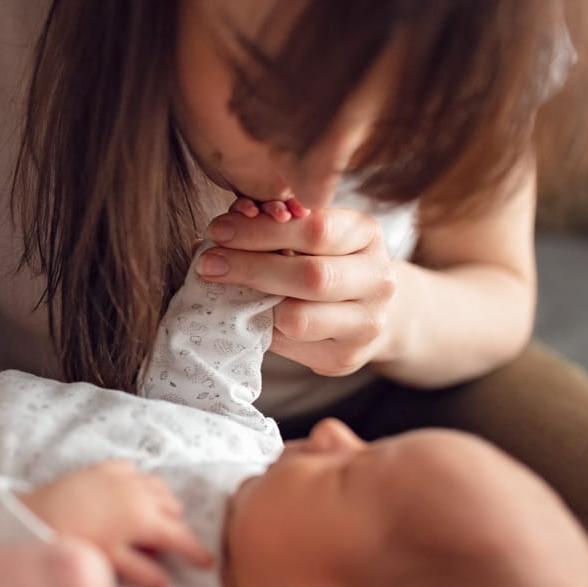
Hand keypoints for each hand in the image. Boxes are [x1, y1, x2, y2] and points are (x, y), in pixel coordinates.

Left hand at [19, 461, 213, 586]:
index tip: (207, 563)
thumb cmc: (72, 542)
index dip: (197, 551)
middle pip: (174, 508)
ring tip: (155, 518)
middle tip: (172, 545)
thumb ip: (141, 572)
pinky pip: (133, 470)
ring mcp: (122, 476)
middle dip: (177, 526)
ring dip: (163, 502)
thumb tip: (166, 584)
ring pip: (158, 485)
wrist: (36, 512)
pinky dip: (139, 482)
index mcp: (145, 519)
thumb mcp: (108, 563)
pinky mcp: (103, 467)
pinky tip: (131, 492)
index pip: (181, 537)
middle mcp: (140, 492)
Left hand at [199, 200, 397, 376]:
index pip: (316, 229)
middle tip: (209, 264)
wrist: (367, 309)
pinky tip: (244, 315)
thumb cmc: (327, 260)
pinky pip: (289, 345)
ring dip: (251, 303)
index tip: (220, 229)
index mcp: (367, 235)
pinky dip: (260, 329)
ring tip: (221, 291)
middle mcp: (378, 279)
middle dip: (251, 268)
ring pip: (299, 318)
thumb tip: (212, 236)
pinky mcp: (345, 357)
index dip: (263, 230)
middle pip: (311, 276)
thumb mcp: (310, 235)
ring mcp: (366, 323)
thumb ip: (272, 229)